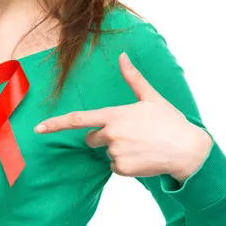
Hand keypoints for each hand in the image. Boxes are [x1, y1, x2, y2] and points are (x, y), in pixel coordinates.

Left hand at [34, 52, 211, 180]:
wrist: (188, 150)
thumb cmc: (169, 121)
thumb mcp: (151, 97)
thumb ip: (132, 77)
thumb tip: (123, 56)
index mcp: (114, 115)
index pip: (78, 119)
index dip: (56, 124)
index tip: (38, 129)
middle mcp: (111, 134)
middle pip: (92, 138)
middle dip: (103, 136)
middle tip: (129, 134)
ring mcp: (116, 153)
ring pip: (106, 153)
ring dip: (118, 150)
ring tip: (141, 144)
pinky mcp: (123, 169)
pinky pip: (115, 167)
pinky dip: (126, 164)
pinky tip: (142, 157)